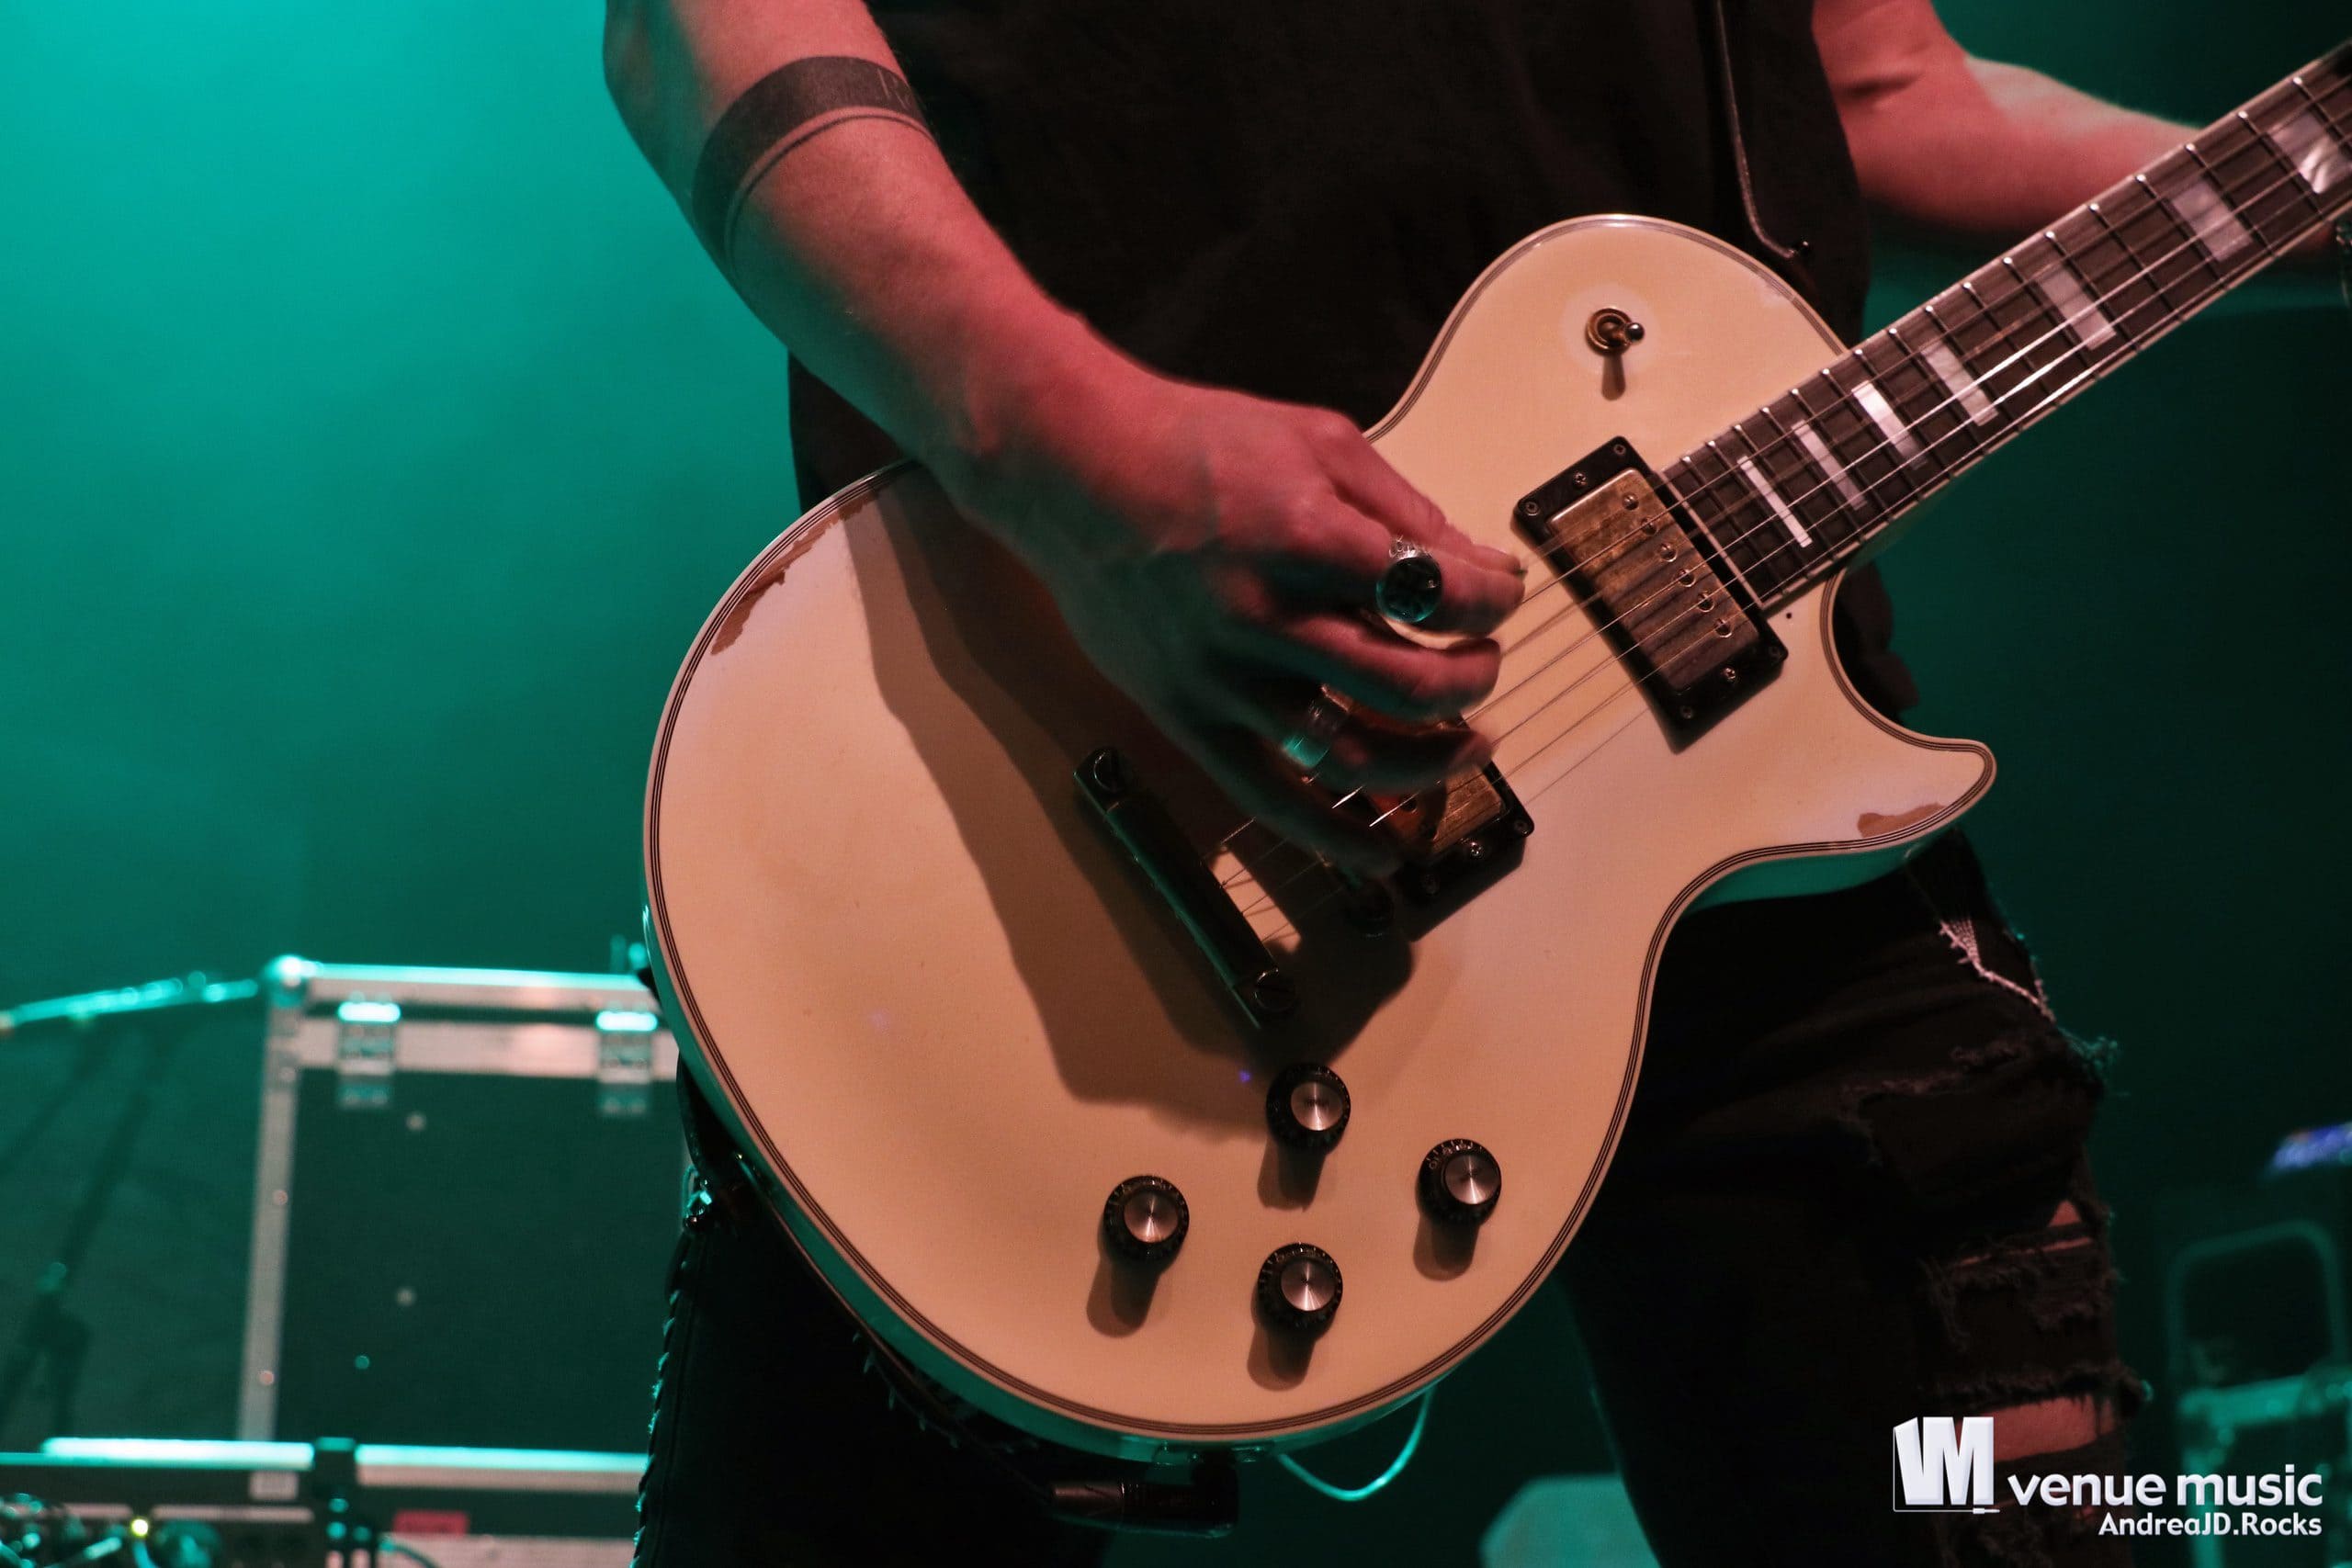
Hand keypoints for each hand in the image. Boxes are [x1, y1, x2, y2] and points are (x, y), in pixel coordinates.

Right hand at [946, 353, 1526, 873]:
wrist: (1074, 470)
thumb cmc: (1195, 444)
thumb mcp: (1317, 440)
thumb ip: (1401, 507)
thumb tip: (1476, 567)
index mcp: (1311, 537)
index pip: (1441, 594)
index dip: (1494, 600)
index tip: (1501, 594)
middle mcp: (1271, 617)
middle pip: (1411, 685)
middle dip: (1473, 678)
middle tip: (1483, 662)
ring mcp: (1228, 678)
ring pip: (1354, 754)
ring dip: (1431, 762)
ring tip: (1467, 745)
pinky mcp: (1189, 717)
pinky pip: (1271, 798)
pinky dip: (1336, 835)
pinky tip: (1386, 850)